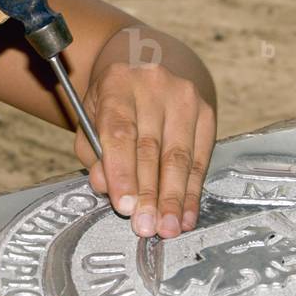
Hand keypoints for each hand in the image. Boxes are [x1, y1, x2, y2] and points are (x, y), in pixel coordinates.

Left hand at [74, 62, 215, 238]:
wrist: (141, 68)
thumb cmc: (112, 101)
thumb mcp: (90, 120)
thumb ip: (93, 154)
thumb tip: (106, 186)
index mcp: (118, 83)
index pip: (120, 132)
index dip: (122, 172)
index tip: (124, 205)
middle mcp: (153, 85)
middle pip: (152, 148)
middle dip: (149, 194)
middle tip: (146, 225)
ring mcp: (184, 97)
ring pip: (179, 157)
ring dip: (173, 198)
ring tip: (168, 227)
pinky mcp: (206, 111)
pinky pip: (199, 159)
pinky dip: (192, 191)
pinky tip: (185, 213)